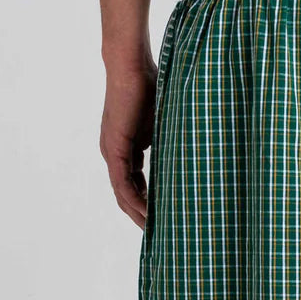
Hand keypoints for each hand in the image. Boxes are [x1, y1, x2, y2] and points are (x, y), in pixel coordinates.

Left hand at [99, 60, 157, 227]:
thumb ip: (167, 141)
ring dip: (137, 214)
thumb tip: (188, 155)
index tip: (163, 217)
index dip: (147, 202)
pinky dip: (135, 201)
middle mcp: (115, 153)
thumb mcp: (162, 122)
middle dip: (140, 215)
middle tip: (158, 233)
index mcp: (126, 148)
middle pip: (126, 194)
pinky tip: (147, 214)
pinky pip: (123, 184)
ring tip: (153, 230)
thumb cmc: (149, 85)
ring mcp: (112, 152)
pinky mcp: (115, 150)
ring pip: (123, 194)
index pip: (134, 183)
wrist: (130, 66)